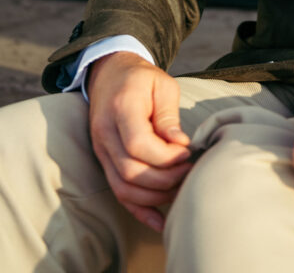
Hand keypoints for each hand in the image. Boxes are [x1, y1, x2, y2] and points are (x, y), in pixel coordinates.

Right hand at [88, 52, 193, 231]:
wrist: (110, 74)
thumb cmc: (142, 78)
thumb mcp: (162, 85)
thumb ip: (169, 116)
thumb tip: (181, 146)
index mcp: (121, 109)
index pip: (138, 144)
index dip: (166, 156)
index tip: (188, 152)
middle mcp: (105, 134)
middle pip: (131, 171)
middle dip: (165, 179)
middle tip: (190, 170)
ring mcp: (101, 151)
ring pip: (123, 188)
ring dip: (156, 196)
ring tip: (181, 187)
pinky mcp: (104, 162)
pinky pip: (118, 193)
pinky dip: (139, 210)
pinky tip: (160, 221)